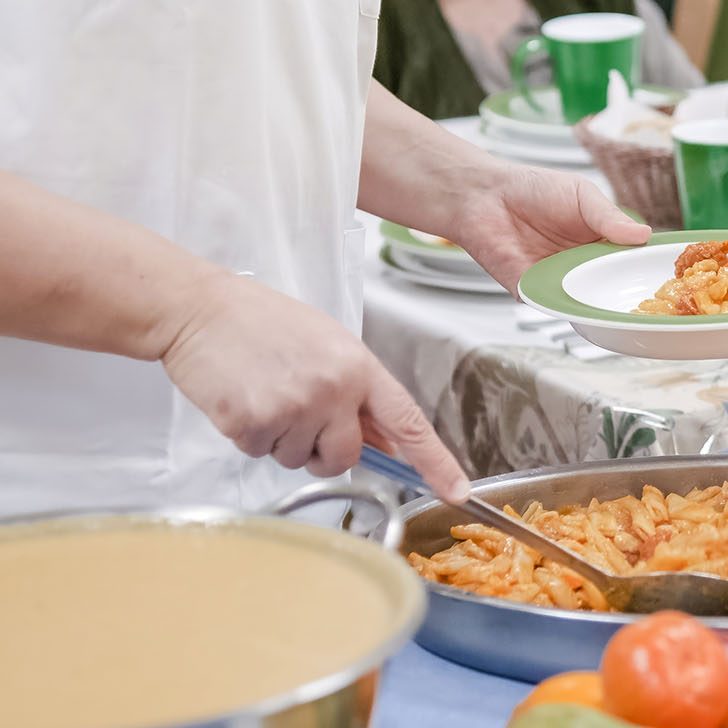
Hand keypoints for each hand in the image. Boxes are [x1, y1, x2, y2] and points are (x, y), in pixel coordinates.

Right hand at [161, 272, 469, 499]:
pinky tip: (242, 398)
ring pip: (298, 459)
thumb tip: (386, 443)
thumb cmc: (263, 322)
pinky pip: (258, 452)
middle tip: (297, 413)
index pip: (408, 422)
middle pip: (345, 458)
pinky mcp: (251, 421)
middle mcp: (333, 389)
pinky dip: (248, 435)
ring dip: (281, 439)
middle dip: (323, 451)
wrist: (200, 309)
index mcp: (359, 367)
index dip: (434, 460)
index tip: (455, 490)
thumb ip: (359, 394)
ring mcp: (292, 406)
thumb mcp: (329, 346)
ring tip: (265, 392)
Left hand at [447, 163, 650, 291]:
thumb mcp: (582, 195)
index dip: (647, 270)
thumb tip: (644, 235)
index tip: (671, 277)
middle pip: (612, 288)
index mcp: (600, 242)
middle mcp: (582, 266)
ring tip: (625, 309)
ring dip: (602, 307)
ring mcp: (558, 282)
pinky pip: (554, 306)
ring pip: (586, 303)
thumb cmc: (534, 189)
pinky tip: (583, 304)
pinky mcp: (532, 292)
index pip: (629, 261)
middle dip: (630, 296)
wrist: (484, 195)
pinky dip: (567, 308)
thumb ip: (609, 217)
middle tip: (655, 302)